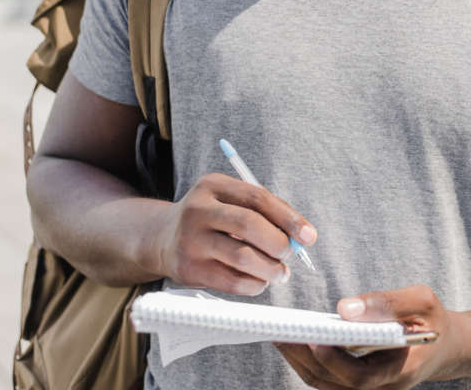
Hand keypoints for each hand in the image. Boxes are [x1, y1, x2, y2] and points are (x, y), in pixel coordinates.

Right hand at [148, 173, 316, 294]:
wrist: (161, 238)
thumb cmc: (212, 219)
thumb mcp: (230, 201)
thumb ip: (266, 211)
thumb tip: (302, 236)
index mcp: (213, 185)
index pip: (258, 198)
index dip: (289, 218)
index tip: (309, 236)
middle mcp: (197, 210)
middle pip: (250, 225)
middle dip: (279, 244)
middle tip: (290, 255)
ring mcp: (190, 241)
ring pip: (243, 257)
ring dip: (271, 268)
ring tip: (280, 272)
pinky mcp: (188, 269)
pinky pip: (231, 281)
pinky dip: (255, 284)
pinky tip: (260, 281)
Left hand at [276, 285, 469, 388]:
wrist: (444, 345)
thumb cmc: (432, 319)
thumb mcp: (422, 301)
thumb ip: (387, 302)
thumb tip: (344, 309)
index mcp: (402, 370)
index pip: (359, 376)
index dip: (333, 360)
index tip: (313, 337)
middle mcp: (382, 388)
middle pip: (333, 382)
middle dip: (303, 358)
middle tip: (281, 331)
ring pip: (325, 384)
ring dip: (299, 361)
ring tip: (279, 334)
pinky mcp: (357, 385)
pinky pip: (326, 379)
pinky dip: (307, 361)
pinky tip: (294, 341)